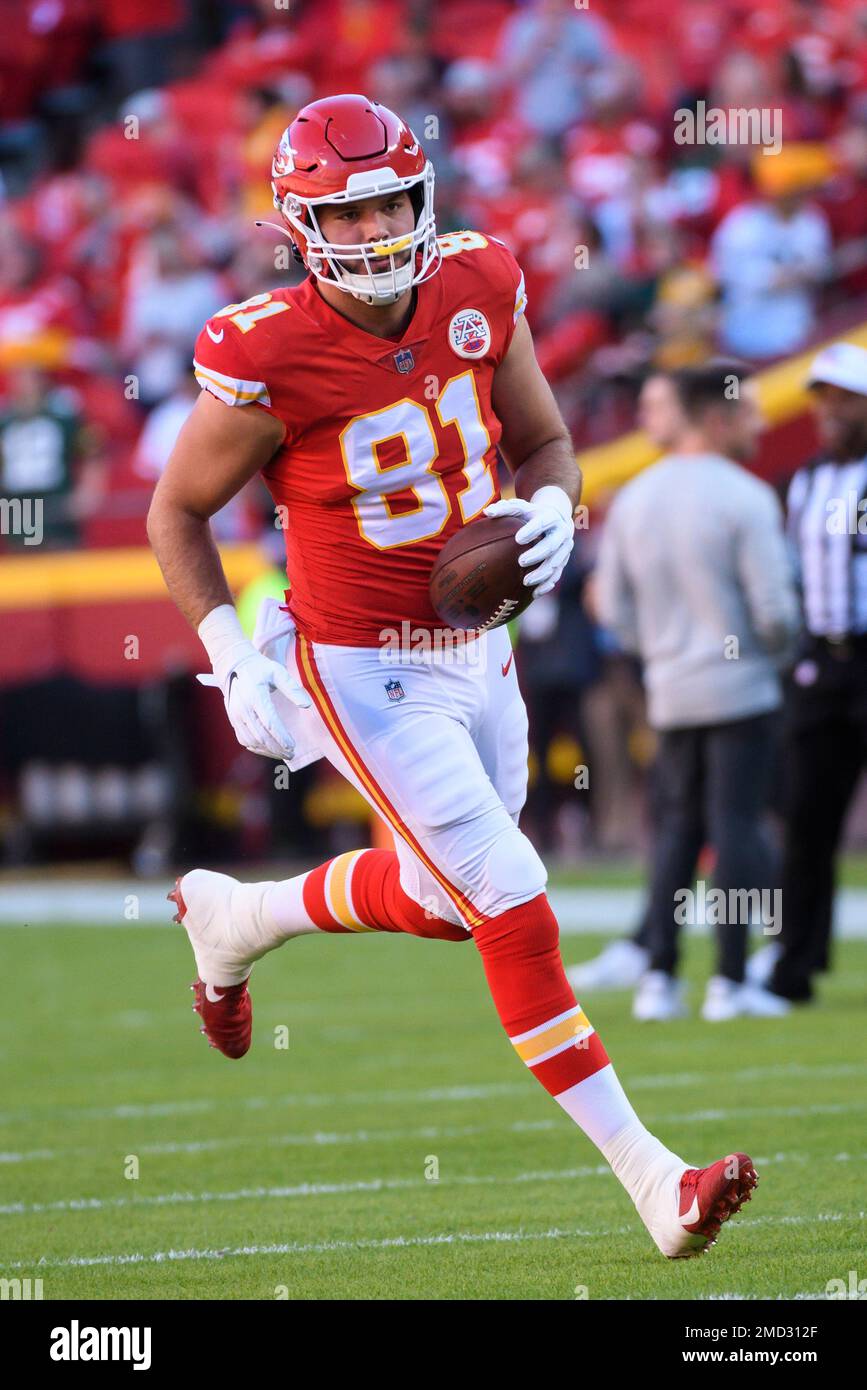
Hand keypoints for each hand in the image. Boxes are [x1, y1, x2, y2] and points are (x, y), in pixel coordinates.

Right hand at [197, 607, 310, 758]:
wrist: (233, 665)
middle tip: (292, 753)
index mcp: (255, 696)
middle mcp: (243, 708)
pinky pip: (244, 740)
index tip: (292, 746)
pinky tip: (269, 749)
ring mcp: (236, 716)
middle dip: (277, 748)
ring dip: (268, 751)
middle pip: (261, 736)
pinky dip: (257, 748)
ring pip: (252, 741)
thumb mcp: (278, 672)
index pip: (269, 723)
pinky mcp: (233, 720)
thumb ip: (292, 688)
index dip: (281, 737)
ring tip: (283, 754)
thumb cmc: (259, 668)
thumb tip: (307, 705)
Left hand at [484, 486, 574, 596]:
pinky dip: (547, 584)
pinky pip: (557, 575)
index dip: (532, 530)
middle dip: (538, 554)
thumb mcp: (521, 508)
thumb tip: (486, 512)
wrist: (558, 519)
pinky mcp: (564, 561)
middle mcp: (562, 533)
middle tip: (521, 561)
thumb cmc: (533, 514)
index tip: (518, 539)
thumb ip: (504, 509)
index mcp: (551, 517)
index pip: (542, 523)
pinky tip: (535, 593)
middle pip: (552, 545)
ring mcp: (565, 549)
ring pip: (556, 563)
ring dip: (542, 574)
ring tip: (526, 582)